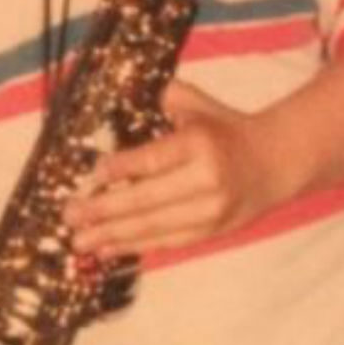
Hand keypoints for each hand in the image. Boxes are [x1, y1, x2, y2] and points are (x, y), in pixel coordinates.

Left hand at [63, 81, 281, 258]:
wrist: (272, 162)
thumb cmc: (222, 126)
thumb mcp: (196, 103)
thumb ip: (161, 97)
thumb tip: (117, 96)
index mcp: (200, 143)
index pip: (155, 159)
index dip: (123, 167)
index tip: (93, 175)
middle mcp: (207, 180)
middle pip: (148, 199)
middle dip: (104, 210)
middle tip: (71, 215)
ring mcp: (211, 211)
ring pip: (154, 226)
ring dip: (113, 235)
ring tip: (79, 240)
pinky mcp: (211, 232)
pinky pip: (168, 242)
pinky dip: (136, 246)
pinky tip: (108, 248)